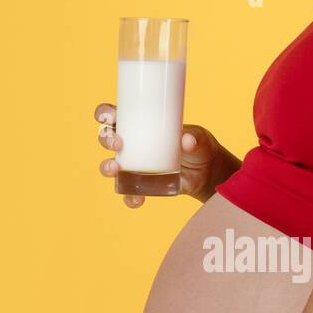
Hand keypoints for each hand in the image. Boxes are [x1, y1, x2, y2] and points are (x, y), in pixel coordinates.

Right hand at [94, 102, 231, 205]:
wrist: (207, 172)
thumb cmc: (198, 145)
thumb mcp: (199, 137)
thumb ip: (194, 137)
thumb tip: (187, 141)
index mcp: (139, 125)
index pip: (114, 115)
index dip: (105, 113)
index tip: (108, 116)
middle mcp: (131, 145)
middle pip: (107, 139)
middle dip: (106, 139)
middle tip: (118, 143)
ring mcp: (135, 166)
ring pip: (111, 166)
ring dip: (107, 167)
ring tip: (116, 169)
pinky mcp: (142, 185)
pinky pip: (129, 193)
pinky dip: (130, 197)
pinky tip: (137, 199)